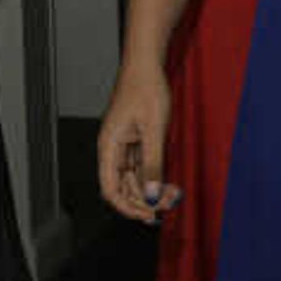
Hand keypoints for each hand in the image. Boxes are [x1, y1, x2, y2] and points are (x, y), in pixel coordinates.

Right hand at [98, 69, 178, 224]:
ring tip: (171, 196)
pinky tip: (168, 185)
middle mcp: (113, 149)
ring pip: (133, 180)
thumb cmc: (145, 89)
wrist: (147, 65)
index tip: (146, 215)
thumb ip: (152, 164)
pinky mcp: (136, 142)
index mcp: (109, 146)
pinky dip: (153, 178)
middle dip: (142, 201)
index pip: (109, 188)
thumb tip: (150, 194)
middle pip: (122, 187)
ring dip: (150, 191)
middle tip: (165, 208)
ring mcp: (124, 146)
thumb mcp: (153, 130)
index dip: (126, 206)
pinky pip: (141, 167)